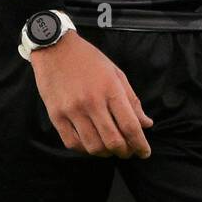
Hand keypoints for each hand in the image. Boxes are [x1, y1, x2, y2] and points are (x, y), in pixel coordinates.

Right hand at [30, 30, 152, 157]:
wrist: (55, 48)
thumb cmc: (88, 59)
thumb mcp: (115, 73)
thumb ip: (131, 100)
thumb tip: (146, 124)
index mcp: (110, 89)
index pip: (130, 126)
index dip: (140, 144)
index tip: (144, 153)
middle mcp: (92, 102)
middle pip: (113, 141)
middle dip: (125, 152)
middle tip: (128, 152)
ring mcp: (72, 110)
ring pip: (93, 146)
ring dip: (105, 153)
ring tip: (110, 149)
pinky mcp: (56, 116)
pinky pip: (72, 143)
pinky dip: (85, 150)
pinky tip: (91, 144)